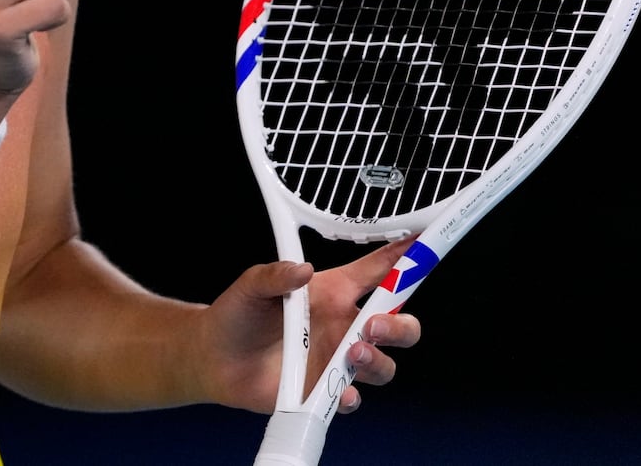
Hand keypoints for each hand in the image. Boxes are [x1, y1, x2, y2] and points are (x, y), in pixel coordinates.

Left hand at [197, 238, 421, 414]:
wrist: (214, 358)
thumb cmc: (237, 314)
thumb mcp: (251, 285)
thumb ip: (274, 274)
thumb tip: (303, 270)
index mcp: (333, 292)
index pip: (379, 271)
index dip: (405, 257)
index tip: (426, 244)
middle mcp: (343, 325)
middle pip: (397, 324)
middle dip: (400, 325)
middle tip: (373, 326)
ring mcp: (336, 359)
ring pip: (384, 364)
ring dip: (378, 360)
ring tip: (351, 353)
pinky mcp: (324, 390)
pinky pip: (353, 396)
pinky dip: (353, 396)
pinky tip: (341, 392)